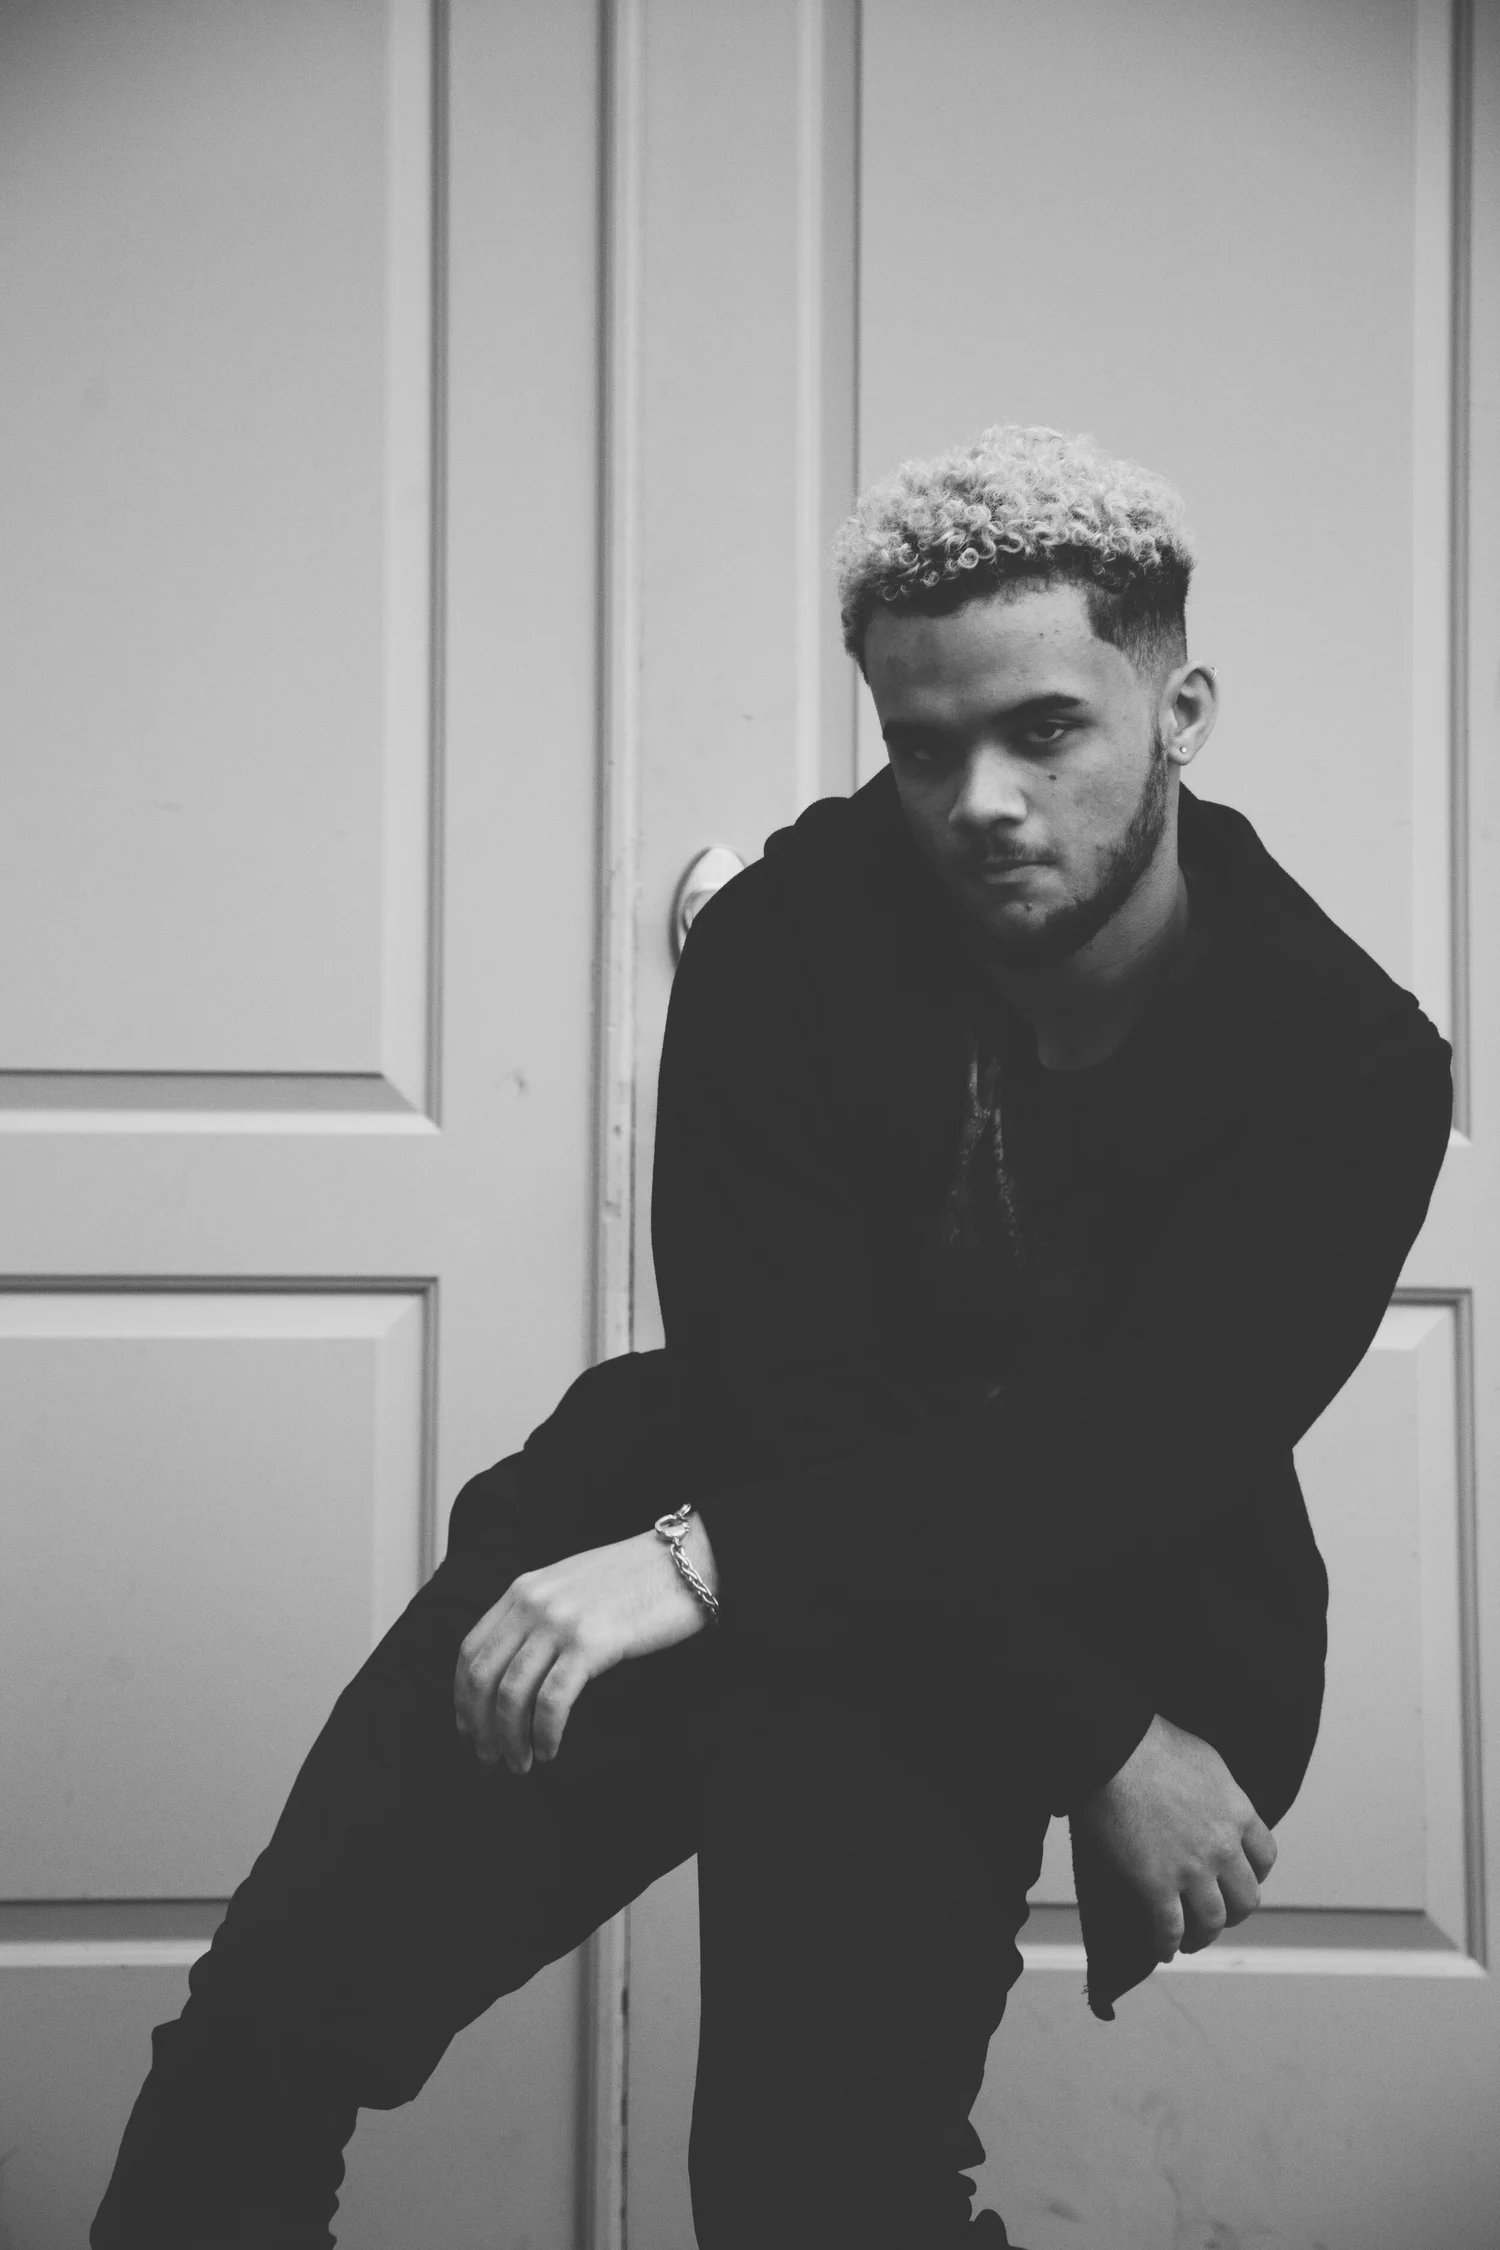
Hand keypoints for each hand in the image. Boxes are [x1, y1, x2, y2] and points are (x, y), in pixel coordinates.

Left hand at [453, 1518, 716, 1772]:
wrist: (685, 1562)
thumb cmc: (635, 1579)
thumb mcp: (571, 1585)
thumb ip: (539, 1613)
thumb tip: (516, 1665)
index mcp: (523, 1589)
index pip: (471, 1650)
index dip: (463, 1697)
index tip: (469, 1728)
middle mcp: (532, 1603)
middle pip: (482, 1677)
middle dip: (480, 1726)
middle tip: (491, 1758)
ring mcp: (560, 1622)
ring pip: (512, 1694)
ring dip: (510, 1739)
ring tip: (521, 1764)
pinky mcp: (591, 1643)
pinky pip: (552, 1701)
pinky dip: (544, 1733)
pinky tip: (550, 1749)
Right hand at [1077, 1714, 1276, 1961]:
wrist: (1114, 1749)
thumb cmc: (1151, 1742)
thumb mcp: (1206, 1761)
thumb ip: (1218, 1791)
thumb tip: (1210, 1801)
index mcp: (1238, 1812)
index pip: (1265, 1857)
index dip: (1255, 1873)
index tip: (1240, 1877)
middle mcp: (1223, 1847)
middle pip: (1247, 1897)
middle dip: (1235, 1911)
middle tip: (1220, 1914)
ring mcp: (1192, 1870)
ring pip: (1214, 1920)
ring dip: (1205, 1936)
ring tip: (1193, 1941)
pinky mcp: (1156, 1885)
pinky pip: (1169, 1927)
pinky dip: (1168, 1944)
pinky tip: (1162, 1950)